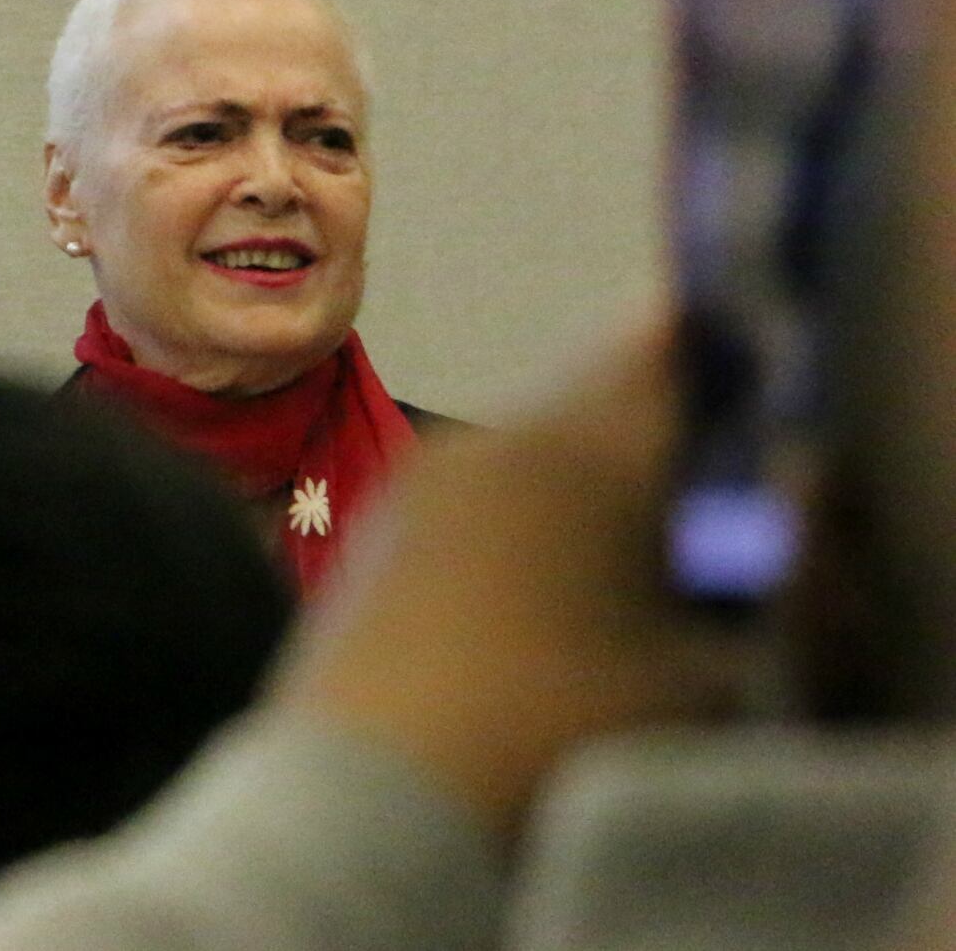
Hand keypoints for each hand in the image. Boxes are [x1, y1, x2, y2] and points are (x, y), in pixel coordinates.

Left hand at [275, 318, 749, 839]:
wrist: (370, 795)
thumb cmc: (550, 729)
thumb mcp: (704, 679)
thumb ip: (768, 598)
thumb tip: (783, 532)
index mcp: (583, 453)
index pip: (664, 363)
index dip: (710, 358)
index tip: (732, 361)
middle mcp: (496, 442)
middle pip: (595, 404)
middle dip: (648, 432)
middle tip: (691, 485)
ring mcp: (425, 485)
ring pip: (532, 451)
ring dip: (580, 482)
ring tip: (619, 557)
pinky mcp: (381, 537)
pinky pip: (479, 497)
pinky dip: (522, 523)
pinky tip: (536, 596)